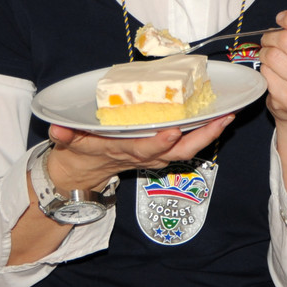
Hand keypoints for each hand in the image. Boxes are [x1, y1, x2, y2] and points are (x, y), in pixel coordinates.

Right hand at [46, 114, 233, 191]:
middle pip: (178, 150)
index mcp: (123, 150)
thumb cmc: (81, 150)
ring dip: (208, 134)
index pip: (144, 149)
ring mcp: (156, 154)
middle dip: (200, 138)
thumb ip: (66, 135)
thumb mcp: (70, 143)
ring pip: (188, 147)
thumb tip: (58, 127)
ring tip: (228, 115)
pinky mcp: (163, 149)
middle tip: (221, 121)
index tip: (172, 131)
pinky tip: (220, 116)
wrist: (86, 170)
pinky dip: (205, 131)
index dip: (158, 142)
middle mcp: (145, 154)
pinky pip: (188, 142)